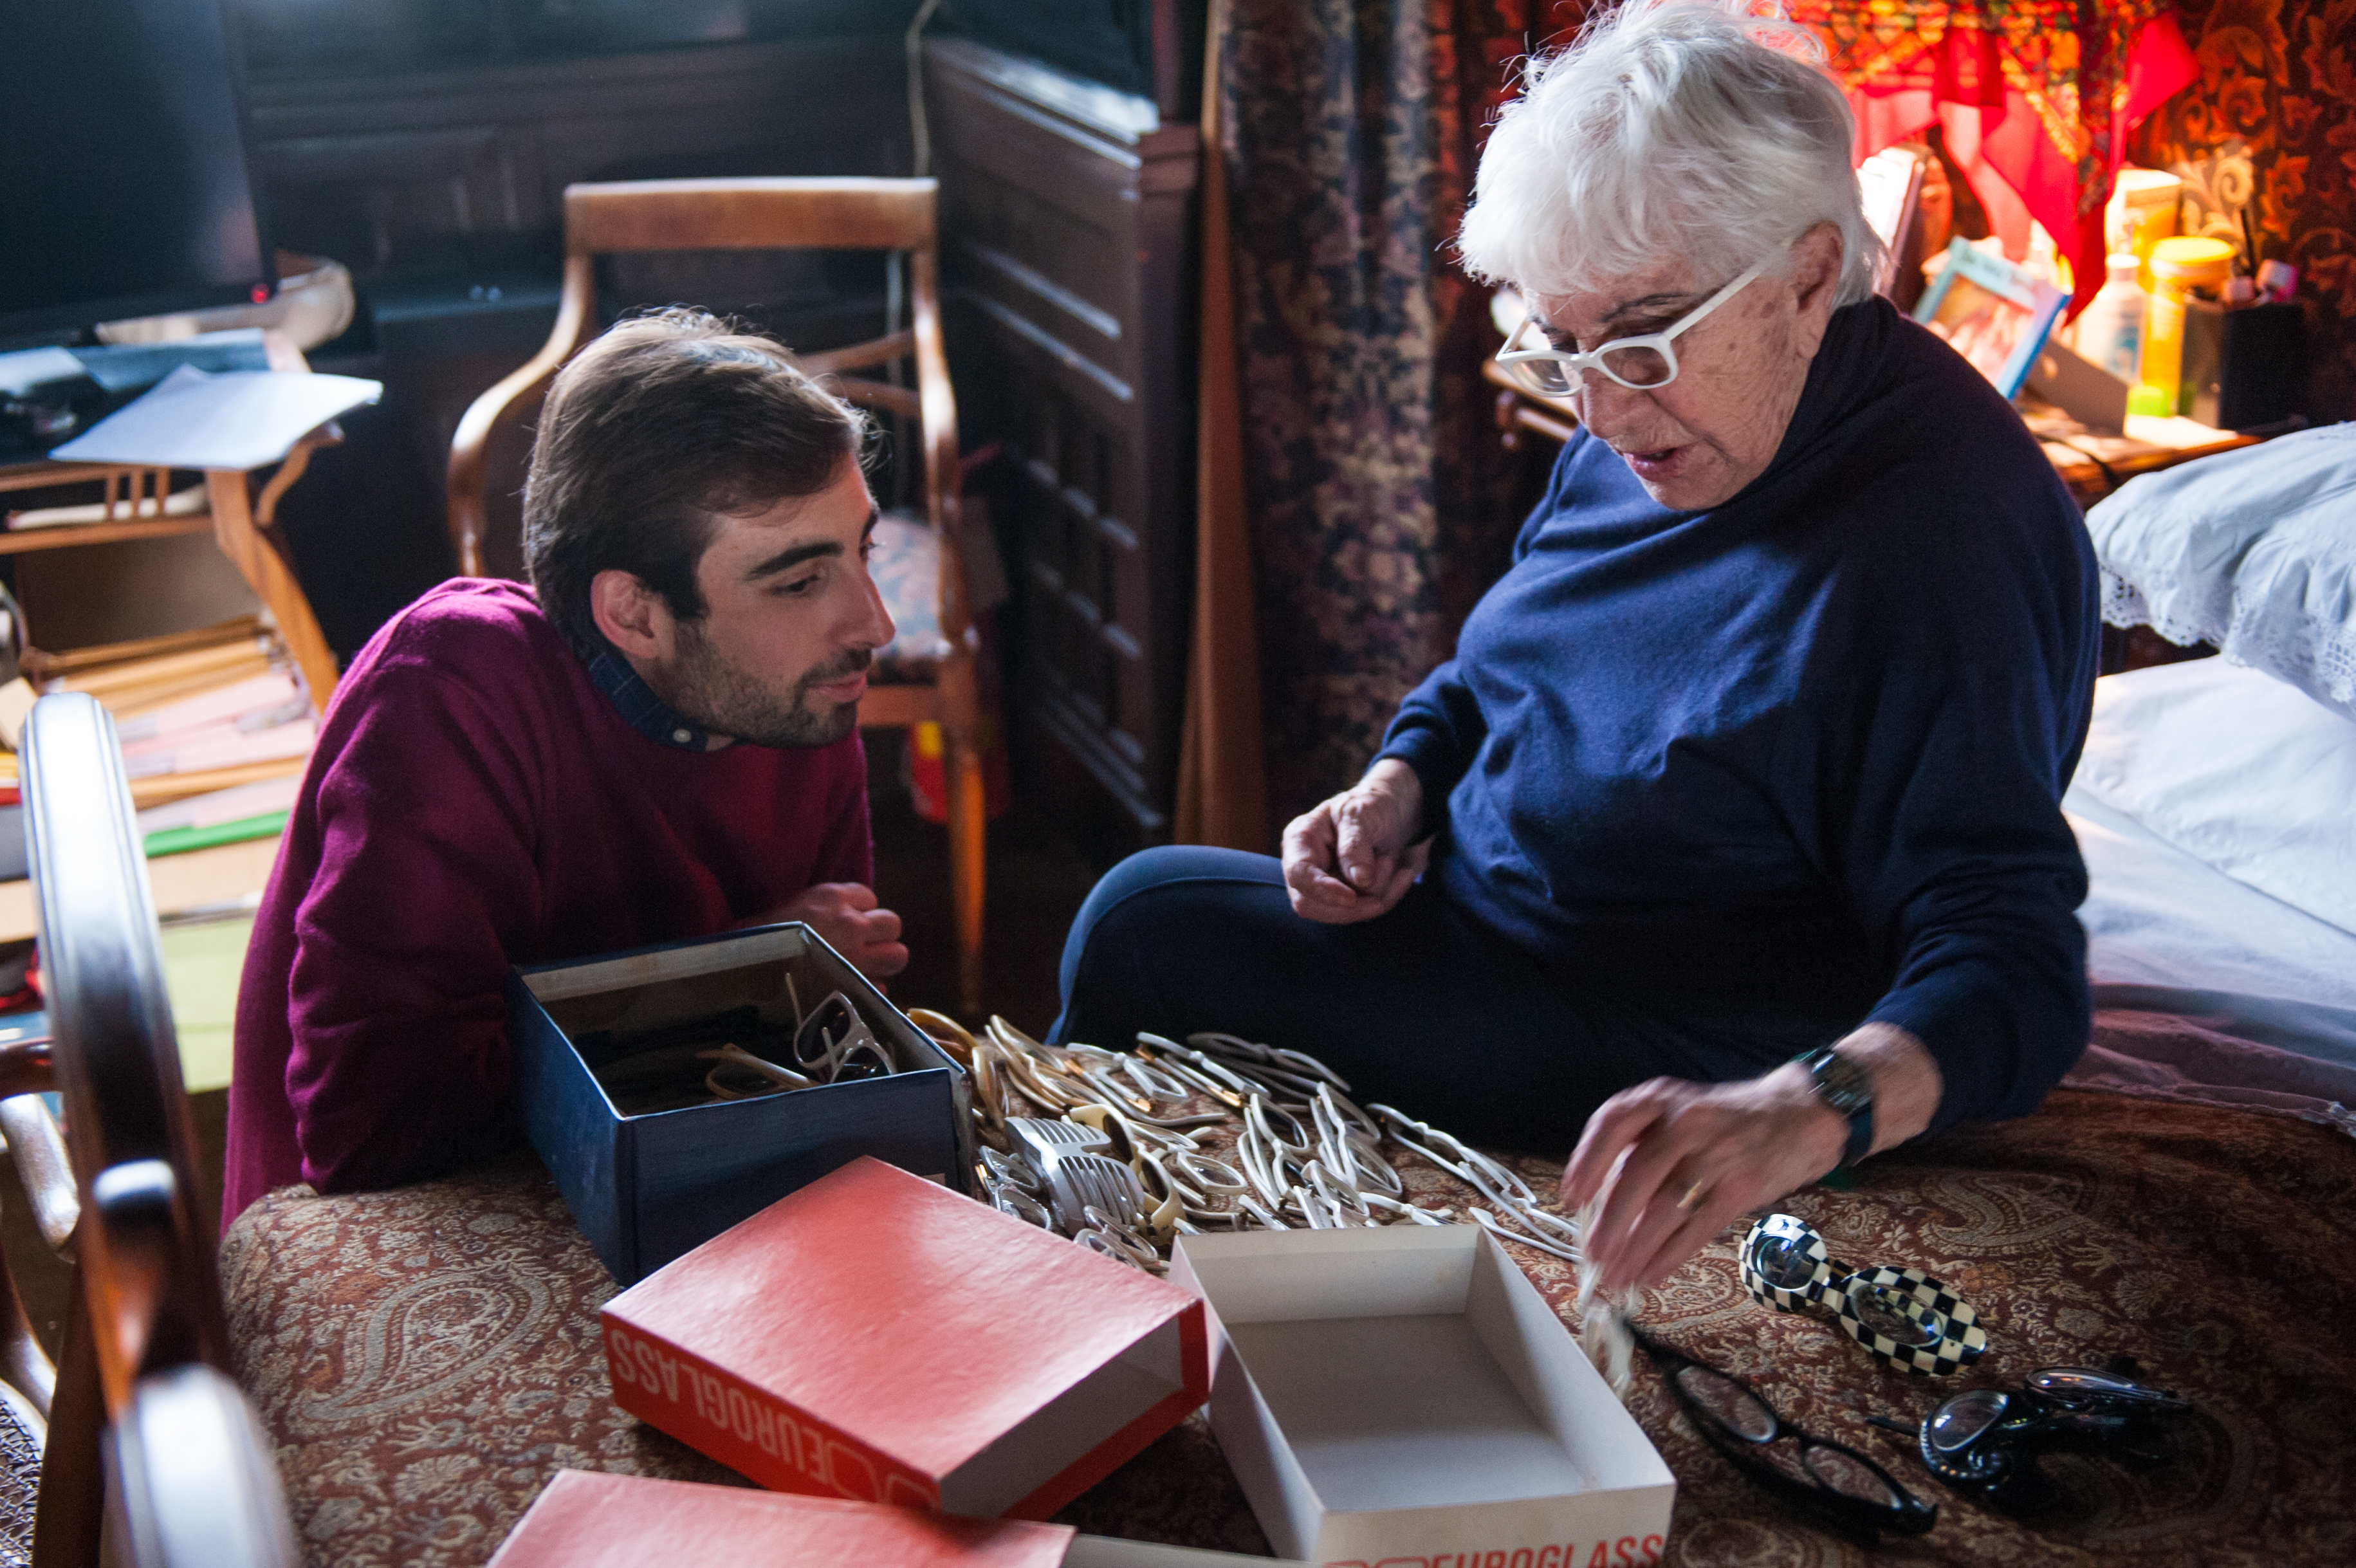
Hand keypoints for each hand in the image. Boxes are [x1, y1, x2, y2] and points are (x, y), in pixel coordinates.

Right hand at [746, 882, 908, 980]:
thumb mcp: (787, 909)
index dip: (859, 912)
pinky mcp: (855, 986)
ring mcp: (857, 956)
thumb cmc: (757, 940)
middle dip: (881, 936)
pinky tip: (851, 989)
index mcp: (831, 897)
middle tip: (864, 946)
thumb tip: (832, 921)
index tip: (845, 922)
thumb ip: (819, 910)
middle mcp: (850, 923)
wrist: (743, 973)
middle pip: (892, 924)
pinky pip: (880, 987)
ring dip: (884, 962)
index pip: (868, 897)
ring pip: (897, 955)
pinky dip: (869, 989)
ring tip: (864, 968)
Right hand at [1281, 759, 1429, 923]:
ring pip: (1340, 914)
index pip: (1299, 874)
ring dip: (1376, 895)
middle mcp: (1305, 867)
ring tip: (1391, 861)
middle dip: (1353, 900)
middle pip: (1311, 905)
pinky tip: (1403, 876)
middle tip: (1387, 866)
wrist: (1396, 814)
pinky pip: (1363, 913)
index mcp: (1300, 839)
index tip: (1352, 898)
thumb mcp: (1364, 814)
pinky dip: (1387, 898)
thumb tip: (1359, 882)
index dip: (1322, 890)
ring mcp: (1323, 886)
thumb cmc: (1373, 807)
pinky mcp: (1344, 899)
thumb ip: (1356, 845)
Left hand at [1559, 1024, 1942, 1295]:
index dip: (1588, 1159)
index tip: (1573, 1195)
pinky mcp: (1742, 1188)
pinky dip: (1670, 1256)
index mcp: (1663, 1099)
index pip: (1614, 1121)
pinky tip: (1650, 1275)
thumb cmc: (1724, 1121)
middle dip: (1612, 1221)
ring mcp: (1719, 1155)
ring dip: (1636, 1248)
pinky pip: (1698, 1229)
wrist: (1798, 1115)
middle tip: (1593, 1255)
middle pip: (1640, 1174)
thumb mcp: (1680, 1113)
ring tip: (1616, 1276)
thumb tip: (1600, 1205)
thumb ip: (1642, 1146)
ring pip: (1667, 1208)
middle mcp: (1688, 1122)